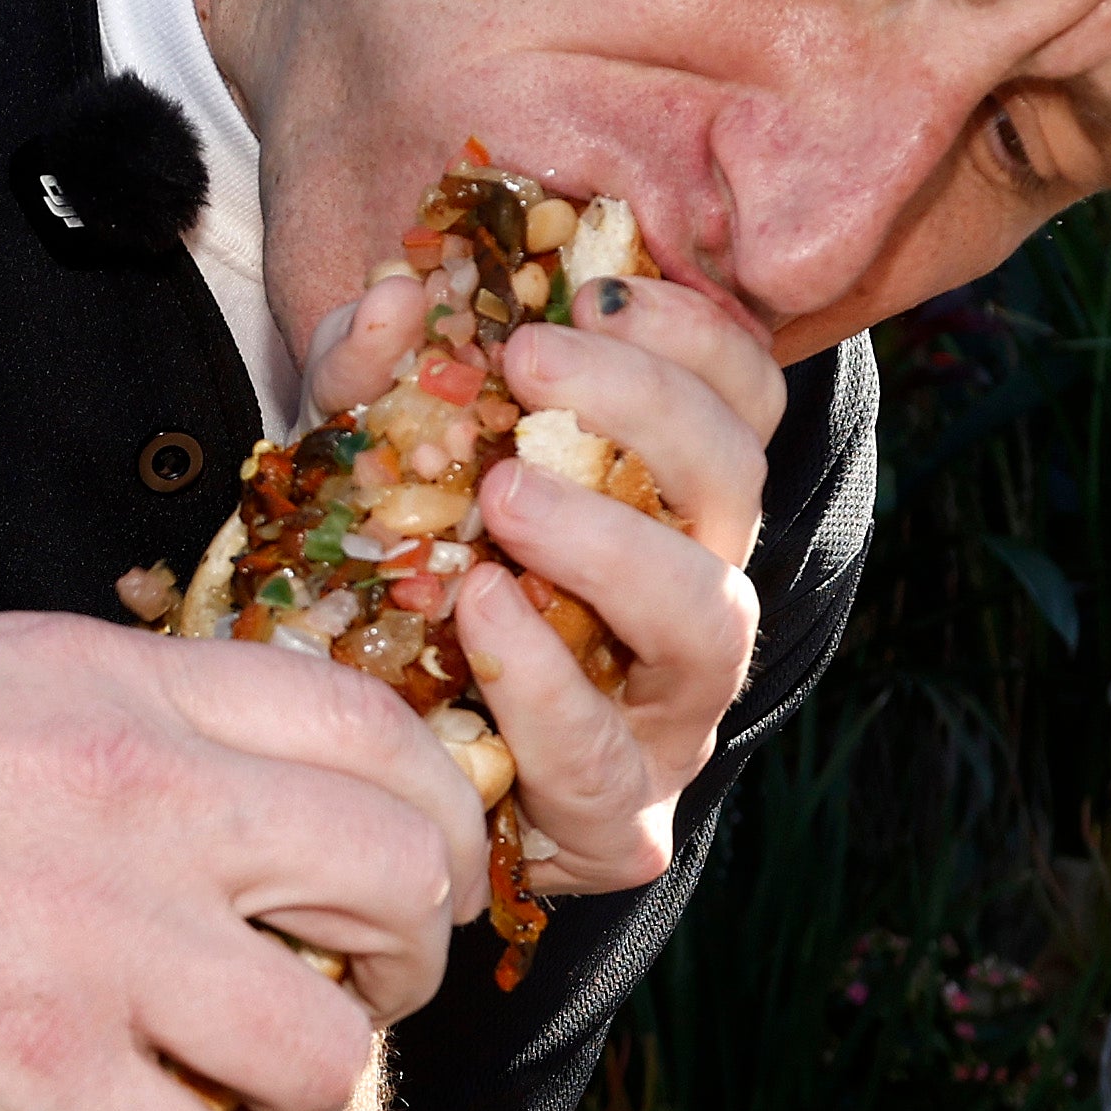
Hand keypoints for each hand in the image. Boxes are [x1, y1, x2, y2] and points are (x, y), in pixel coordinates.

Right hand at [0, 611, 487, 1110]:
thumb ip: (102, 717)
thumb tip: (194, 766)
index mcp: (124, 688)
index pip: (380, 732)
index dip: (422, 822)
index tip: (382, 888)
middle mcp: (141, 800)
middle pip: (400, 879)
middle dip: (391, 964)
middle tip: (312, 1006)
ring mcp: (93, 944)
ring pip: (327, 1051)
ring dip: (281, 1099)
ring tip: (196, 1102)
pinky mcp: (27, 1081)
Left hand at [297, 265, 780, 904]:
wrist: (367, 787)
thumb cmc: (393, 599)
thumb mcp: (366, 465)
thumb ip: (368, 378)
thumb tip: (393, 298)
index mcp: (670, 512)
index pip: (743, 400)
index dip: (694, 332)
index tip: (591, 288)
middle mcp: (696, 603)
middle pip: (738, 485)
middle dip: (646, 405)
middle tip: (528, 361)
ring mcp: (670, 718)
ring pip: (710, 620)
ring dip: (612, 542)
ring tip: (506, 493)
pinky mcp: (619, 822)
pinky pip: (600, 752)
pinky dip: (539, 675)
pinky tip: (475, 610)